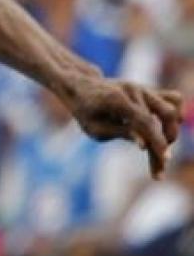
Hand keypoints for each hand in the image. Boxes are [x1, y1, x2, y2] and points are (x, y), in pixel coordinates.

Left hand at [64, 73, 182, 177]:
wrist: (82, 87)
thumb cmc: (85, 111)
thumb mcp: (95, 128)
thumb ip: (120, 133)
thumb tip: (144, 145)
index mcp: (118, 99)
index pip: (146, 121)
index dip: (157, 142)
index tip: (164, 161)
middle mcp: (134, 90)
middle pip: (164, 117)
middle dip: (164, 144)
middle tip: (158, 168)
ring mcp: (142, 88)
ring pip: (171, 110)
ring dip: (171, 132)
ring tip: (159, 152)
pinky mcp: (148, 90)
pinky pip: (173, 99)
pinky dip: (174, 117)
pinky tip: (166, 132)